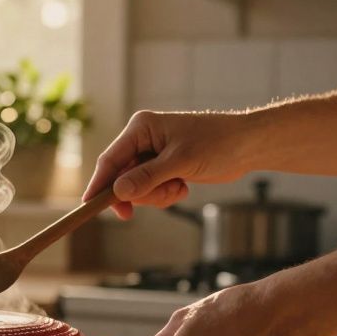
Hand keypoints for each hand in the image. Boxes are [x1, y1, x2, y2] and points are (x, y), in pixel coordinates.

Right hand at [83, 111, 257, 219]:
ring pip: (137, 188)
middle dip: (142, 193)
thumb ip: (148, 177)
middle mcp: (142, 140)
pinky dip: (165, 194)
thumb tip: (119, 192)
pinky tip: (184, 185)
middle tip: (164, 195)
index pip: (111, 160)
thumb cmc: (217, 143)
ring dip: (157, 195)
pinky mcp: (163, 168)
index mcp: (140, 128)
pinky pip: (151, 191)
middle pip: (121, 178)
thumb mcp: (180, 161)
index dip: (99, 184)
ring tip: (179, 186)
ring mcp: (152, 155)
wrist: (247, 145)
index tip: (89, 207)